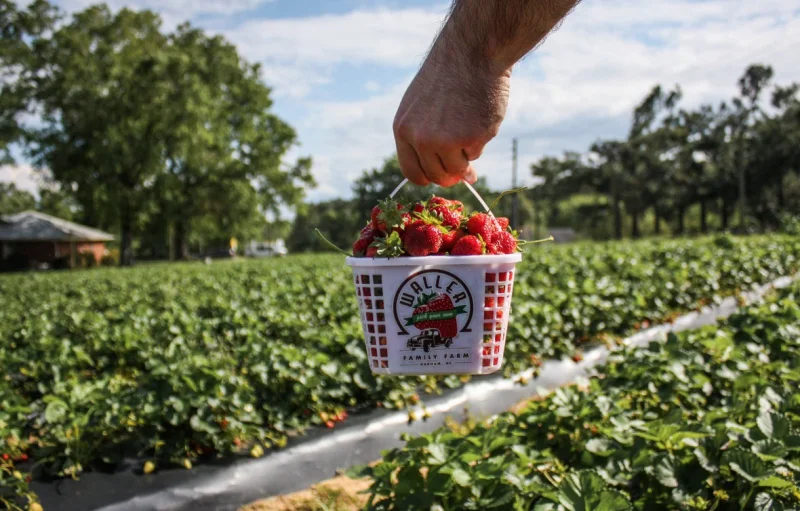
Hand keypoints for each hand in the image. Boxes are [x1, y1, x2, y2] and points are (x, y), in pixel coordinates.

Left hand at [392, 36, 510, 186]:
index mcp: (403, 129)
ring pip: (457, 170)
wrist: (472, 53)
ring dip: (465, 157)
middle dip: (450, 173)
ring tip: (468, 129)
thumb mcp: (421, 107)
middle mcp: (421, 139)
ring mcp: (446, 141)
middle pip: (436, 175)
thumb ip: (426, 139)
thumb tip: (452, 175)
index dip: (428, 176)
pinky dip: (479, 142)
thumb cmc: (447, 78)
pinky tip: (478, 117)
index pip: (412, 172)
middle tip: (464, 165)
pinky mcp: (471, 138)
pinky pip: (476, 154)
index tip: (441, 173)